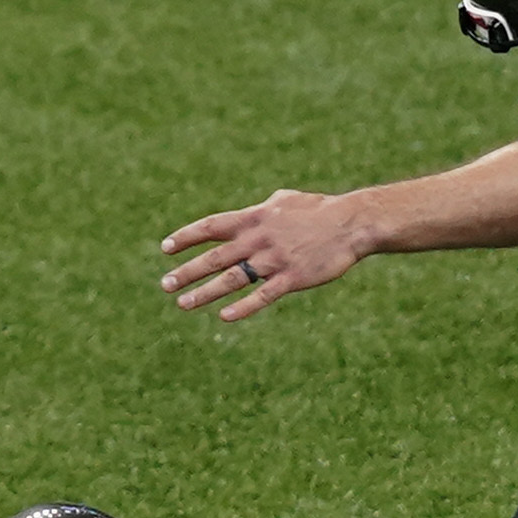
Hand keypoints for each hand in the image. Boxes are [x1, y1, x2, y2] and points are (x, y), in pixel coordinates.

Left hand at [159, 190, 368, 322]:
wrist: (351, 223)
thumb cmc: (318, 210)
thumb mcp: (284, 201)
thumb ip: (261, 210)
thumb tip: (249, 213)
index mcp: (254, 218)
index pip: (211, 227)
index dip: (186, 237)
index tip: (165, 248)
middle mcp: (258, 239)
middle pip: (214, 257)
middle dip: (187, 272)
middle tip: (165, 285)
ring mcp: (274, 260)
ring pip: (232, 279)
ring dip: (205, 293)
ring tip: (183, 304)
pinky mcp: (292, 278)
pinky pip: (262, 296)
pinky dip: (243, 307)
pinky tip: (224, 317)